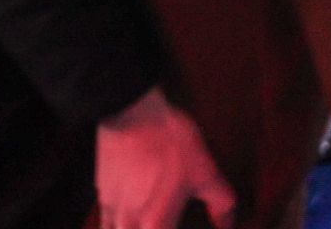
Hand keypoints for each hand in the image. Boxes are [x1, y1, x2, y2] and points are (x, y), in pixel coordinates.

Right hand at [96, 91, 236, 228]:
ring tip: (150, 222)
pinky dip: (116, 226)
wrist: (132, 113)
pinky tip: (129, 218)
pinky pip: (105, 223)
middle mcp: (129, 225)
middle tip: (170, 222)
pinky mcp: (102, 195)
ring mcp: (111, 211)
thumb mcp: (205, 171)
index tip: (188, 225)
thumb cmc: (168, 142)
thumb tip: (228, 223)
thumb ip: (220, 202)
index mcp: (156, 225)